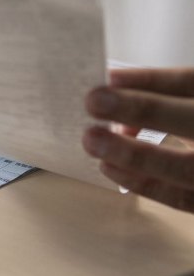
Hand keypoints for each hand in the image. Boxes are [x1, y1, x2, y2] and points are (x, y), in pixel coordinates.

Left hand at [83, 68, 193, 211]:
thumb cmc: (189, 122)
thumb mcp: (185, 103)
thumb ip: (163, 98)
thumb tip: (113, 94)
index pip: (191, 83)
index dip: (152, 80)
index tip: (109, 77)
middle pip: (192, 120)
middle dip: (144, 110)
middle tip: (94, 101)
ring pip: (185, 167)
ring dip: (135, 154)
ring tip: (92, 140)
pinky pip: (182, 198)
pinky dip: (144, 183)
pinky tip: (109, 166)